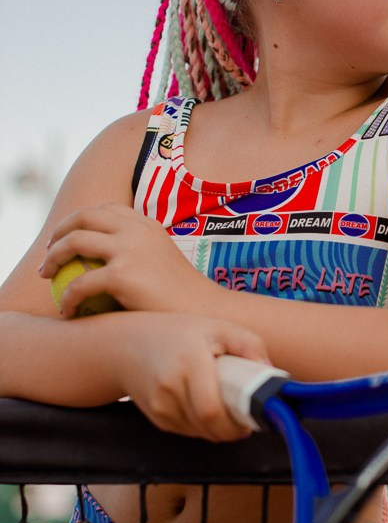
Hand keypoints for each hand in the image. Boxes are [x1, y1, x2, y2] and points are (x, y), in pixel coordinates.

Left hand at [39, 203, 211, 316]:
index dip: (81, 218)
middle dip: (60, 231)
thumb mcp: (163, 264)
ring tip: (47, 276)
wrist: (205, 314)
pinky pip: (80, 283)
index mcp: (147, 225)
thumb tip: (112, 262)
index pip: (106, 209)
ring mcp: (130, 250)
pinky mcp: (123, 275)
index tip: (68, 236)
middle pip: (85, 217)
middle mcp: (137, 230)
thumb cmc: (184, 299)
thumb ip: (140, 255)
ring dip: (54, 257)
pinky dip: (67, 297)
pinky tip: (66, 310)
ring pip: (75, 242)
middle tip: (49, 252)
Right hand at [113, 312, 270, 440]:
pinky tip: (206, 408)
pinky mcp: (156, 418)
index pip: (211, 411)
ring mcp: (160, 405)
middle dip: (231, 430)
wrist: (128, 344)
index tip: (251, 420)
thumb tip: (270, 374)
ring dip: (218, 429)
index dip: (234, 424)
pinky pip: (188, 431)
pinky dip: (202, 427)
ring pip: (200, 433)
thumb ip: (248, 345)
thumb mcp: (217, 327)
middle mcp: (170, 387)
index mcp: (189, 362)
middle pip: (208, 427)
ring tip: (227, 410)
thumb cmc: (179, 333)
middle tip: (244, 420)